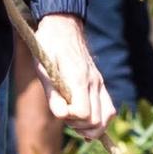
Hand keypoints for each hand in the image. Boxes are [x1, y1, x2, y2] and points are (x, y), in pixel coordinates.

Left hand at [35, 15, 113, 130]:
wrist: (62, 27)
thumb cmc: (48, 49)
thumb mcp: (44, 71)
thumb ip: (53, 96)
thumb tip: (63, 116)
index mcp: (79, 79)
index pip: (83, 113)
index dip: (69, 118)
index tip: (59, 111)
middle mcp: (94, 82)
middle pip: (96, 120)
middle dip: (79, 126)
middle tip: (65, 117)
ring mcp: (99, 82)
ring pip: (107, 117)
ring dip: (91, 126)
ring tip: (74, 121)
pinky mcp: (100, 83)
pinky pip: (108, 108)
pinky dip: (100, 120)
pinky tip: (86, 122)